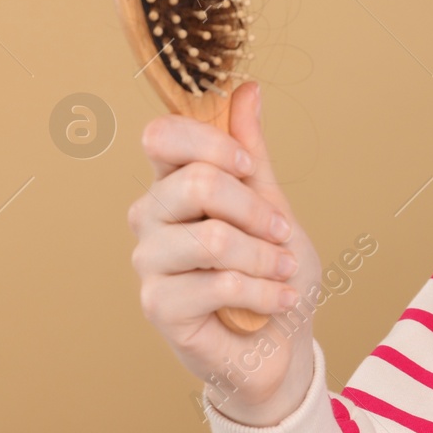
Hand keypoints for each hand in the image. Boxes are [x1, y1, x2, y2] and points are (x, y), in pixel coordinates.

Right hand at [128, 80, 321, 426]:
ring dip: (266, 257)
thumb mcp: (271, 203)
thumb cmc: (271, 269)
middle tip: (282, 233)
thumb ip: (252, 152)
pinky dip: (264, 291)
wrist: (279, 342)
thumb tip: (247, 89)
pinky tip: (277, 299)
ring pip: (213, 239)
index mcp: (172, 184)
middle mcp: (150, 219)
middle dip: (256, 210)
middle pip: (195, 183)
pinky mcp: (159, 308)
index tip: (248, 165)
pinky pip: (221, 284)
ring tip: (282, 270)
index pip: (161, 136)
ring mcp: (150, 264)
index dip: (210, 142)